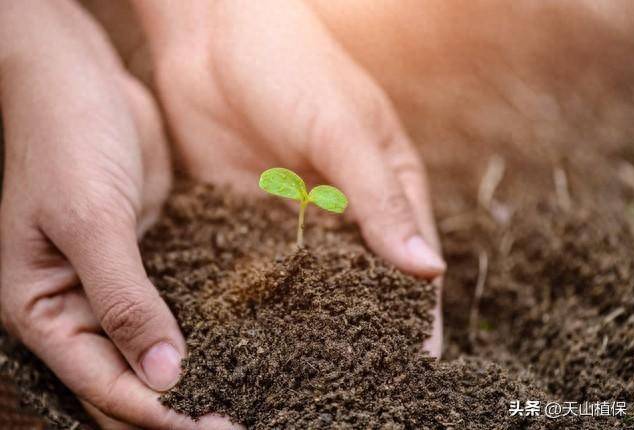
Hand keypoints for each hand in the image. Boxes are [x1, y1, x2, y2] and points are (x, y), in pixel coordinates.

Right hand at [0, 1, 234, 427]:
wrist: (82, 81)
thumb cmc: (66, 140)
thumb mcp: (90, 221)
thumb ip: (123, 300)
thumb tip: (163, 375)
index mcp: (41, 308)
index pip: (100, 382)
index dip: (152, 411)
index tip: (208, 425)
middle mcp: (76, 306)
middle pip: (126, 378)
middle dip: (175, 405)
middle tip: (235, 421)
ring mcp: (113, 285)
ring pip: (152, 350)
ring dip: (190, 375)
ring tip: (243, 398)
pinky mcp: (147, 261)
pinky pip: (174, 309)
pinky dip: (198, 331)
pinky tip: (238, 345)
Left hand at [135, 0, 445, 355]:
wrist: (212, 36)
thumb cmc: (293, 66)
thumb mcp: (342, 128)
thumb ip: (378, 198)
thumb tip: (426, 270)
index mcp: (384, 183)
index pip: (408, 260)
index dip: (417, 311)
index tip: (418, 363)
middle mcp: (342, 208)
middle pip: (360, 281)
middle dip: (362, 327)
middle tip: (360, 383)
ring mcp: (293, 217)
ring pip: (308, 283)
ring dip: (308, 321)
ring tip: (306, 373)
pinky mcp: (245, 217)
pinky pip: (259, 267)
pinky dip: (260, 298)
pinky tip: (254, 334)